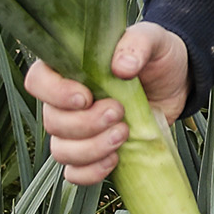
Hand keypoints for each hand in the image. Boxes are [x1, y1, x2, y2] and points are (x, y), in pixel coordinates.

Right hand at [22, 22, 190, 185]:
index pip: (37, 81)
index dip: (54, 94)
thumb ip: (137, 44)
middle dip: (85, 123)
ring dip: (91, 149)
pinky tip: (115, 160)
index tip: (86, 97)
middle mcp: (65, 101)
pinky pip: (75, 173)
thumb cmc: (157, 57)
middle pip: (52, 122)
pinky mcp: (92, 154)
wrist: (176, 85)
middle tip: (118, 112)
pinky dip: (91, 172)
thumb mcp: (153, 40)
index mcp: (69, 67)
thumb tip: (121, 66)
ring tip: (123, 134)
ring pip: (61, 151)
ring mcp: (77, 131)